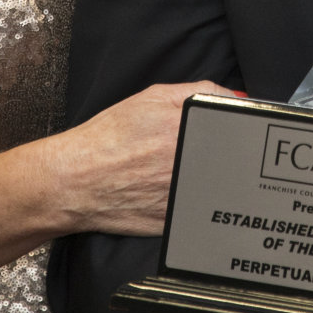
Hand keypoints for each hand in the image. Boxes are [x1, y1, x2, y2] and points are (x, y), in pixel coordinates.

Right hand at [54, 81, 230, 235]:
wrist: (75, 180)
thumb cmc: (107, 139)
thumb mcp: (151, 98)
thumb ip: (197, 92)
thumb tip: (236, 98)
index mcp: (187, 130)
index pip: (235, 126)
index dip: (237, 128)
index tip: (234, 130)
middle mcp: (190, 163)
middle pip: (231, 157)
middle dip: (223, 153)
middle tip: (192, 151)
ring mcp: (186, 195)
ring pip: (220, 183)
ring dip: (211, 176)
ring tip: (172, 170)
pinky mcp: (178, 221)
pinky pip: (201, 208)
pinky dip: (196, 199)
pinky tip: (169, 190)